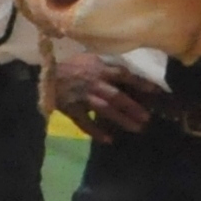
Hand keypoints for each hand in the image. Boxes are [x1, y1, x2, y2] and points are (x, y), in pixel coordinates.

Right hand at [45, 51, 163, 136]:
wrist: (44, 75)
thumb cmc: (69, 66)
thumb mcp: (89, 59)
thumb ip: (106, 66)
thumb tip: (125, 74)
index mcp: (99, 68)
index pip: (123, 74)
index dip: (139, 82)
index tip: (155, 91)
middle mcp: (94, 83)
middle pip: (117, 96)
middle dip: (133, 107)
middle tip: (147, 118)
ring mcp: (83, 97)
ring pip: (105, 110)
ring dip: (121, 119)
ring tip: (137, 129)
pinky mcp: (72, 109)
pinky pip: (85, 123)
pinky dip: (96, 132)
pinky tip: (108, 140)